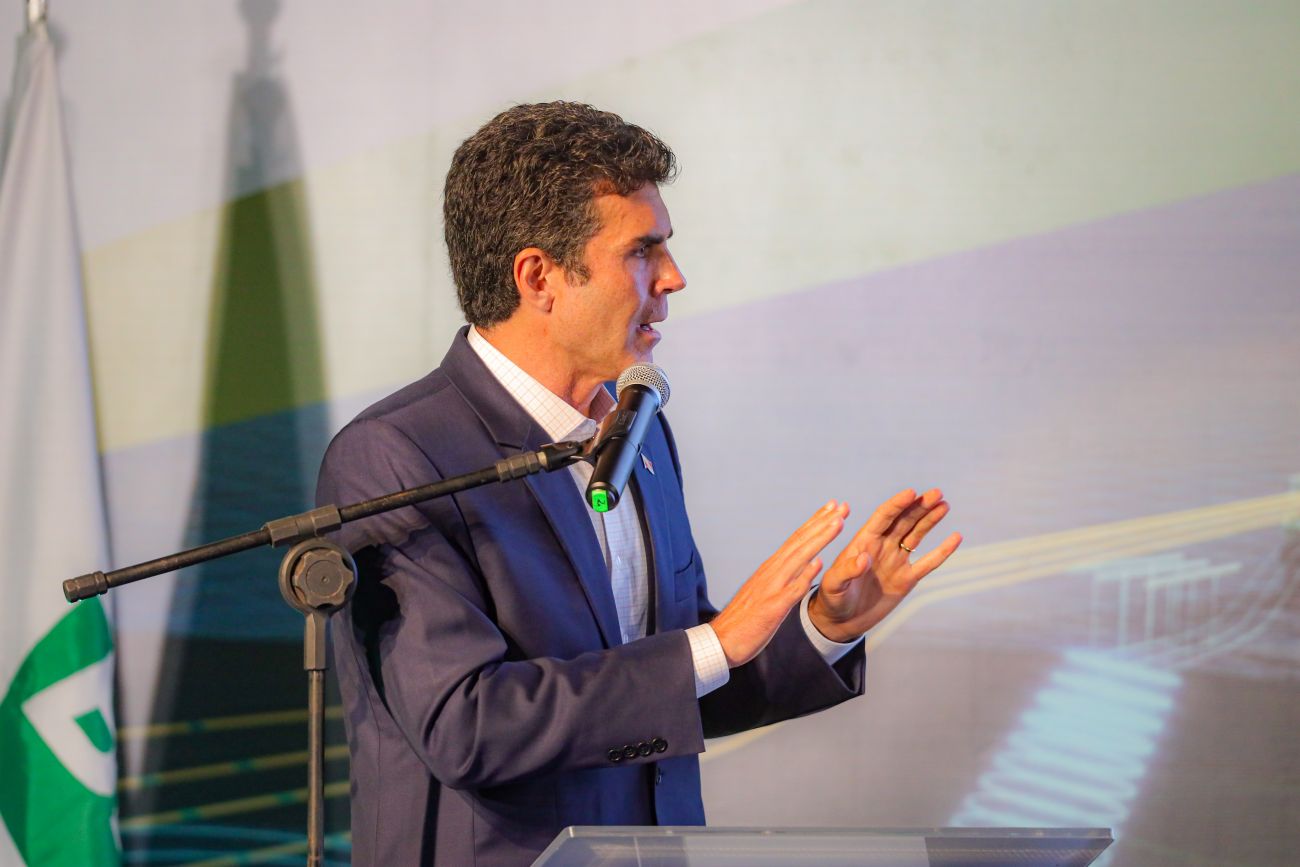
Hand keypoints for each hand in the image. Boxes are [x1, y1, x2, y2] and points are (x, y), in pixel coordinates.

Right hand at [710, 500, 847, 666]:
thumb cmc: (743, 620)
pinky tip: (819, 564)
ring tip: (837, 524)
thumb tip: (810, 563)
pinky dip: (804, 576)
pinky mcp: (771, 609)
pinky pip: (791, 591)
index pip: (797, 540)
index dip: (816, 523)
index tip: (833, 508)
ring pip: (798, 558)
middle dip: (823, 523)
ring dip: (818, 540)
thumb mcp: (765, 591)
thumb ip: (785, 577)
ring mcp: (771, 589)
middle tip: (842, 506)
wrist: (719, 641)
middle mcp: (771, 573)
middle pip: (800, 542)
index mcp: (771, 569)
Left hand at [808, 488, 960, 642]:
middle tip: (937, 492)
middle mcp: (882, 547)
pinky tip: (956, 537)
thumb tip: (865, 557)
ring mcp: (895, 561)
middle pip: (903, 520)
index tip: (912, 492)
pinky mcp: (906, 579)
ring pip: (916, 534)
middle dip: (919, 506)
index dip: (897, 504)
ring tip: (944, 503)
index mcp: (863, 542)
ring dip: (930, 519)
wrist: (841, 621)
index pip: (882, 517)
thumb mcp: (834, 585)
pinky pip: (928, 563)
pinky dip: (942, 551)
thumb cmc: (831, 600)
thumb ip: (847, 571)